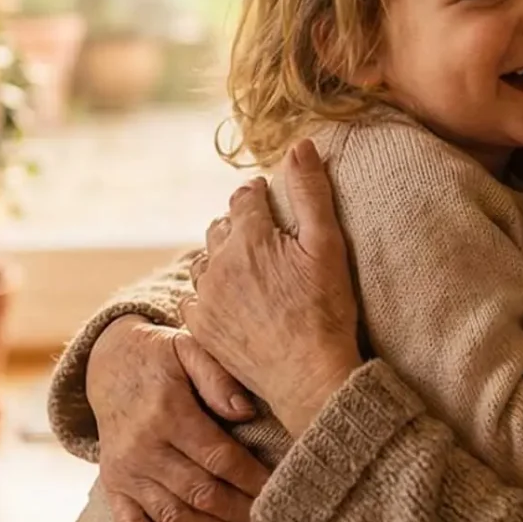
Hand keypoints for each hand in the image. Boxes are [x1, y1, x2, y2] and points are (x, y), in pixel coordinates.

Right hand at [85, 313, 272, 521]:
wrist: (106, 364)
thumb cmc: (161, 357)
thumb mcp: (188, 347)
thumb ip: (217, 375)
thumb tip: (245, 411)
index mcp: (167, 412)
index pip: (219, 457)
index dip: (253, 479)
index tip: (283, 492)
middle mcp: (143, 447)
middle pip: (200, 493)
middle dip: (242, 515)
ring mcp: (126, 472)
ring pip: (173, 516)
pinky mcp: (113, 487)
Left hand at [183, 138, 363, 437]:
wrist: (309, 376)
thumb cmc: (326, 310)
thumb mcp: (328, 244)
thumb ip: (311, 191)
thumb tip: (300, 145)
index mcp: (247, 237)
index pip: (244, 198)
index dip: (260, 196)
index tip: (270, 201)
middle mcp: (217, 263)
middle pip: (221, 227)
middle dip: (240, 224)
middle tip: (265, 236)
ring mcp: (204, 297)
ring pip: (205, 260)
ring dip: (222, 258)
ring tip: (249, 268)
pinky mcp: (200, 327)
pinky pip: (194, 296)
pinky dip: (210, 292)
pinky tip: (231, 299)